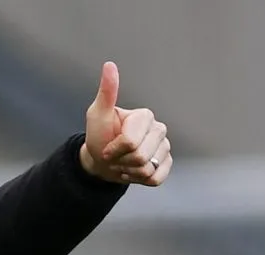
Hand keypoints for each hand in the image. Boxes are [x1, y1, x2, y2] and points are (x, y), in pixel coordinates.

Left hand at [80, 62, 171, 186]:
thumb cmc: (98, 136)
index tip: (106, 145)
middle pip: (139, 157)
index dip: (113, 150)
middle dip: (120, 161)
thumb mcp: (97, 115)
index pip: (130, 142)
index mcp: (145, 116)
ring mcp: (165, 147)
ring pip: (147, 169)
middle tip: (114, 155)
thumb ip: (106, 92)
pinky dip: (140, 180)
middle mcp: (159, 129)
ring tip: (122, 162)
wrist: (101, 161)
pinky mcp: (167, 164)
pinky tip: (133, 170)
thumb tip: (109, 65)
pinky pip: (156, 179)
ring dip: (128, 171)